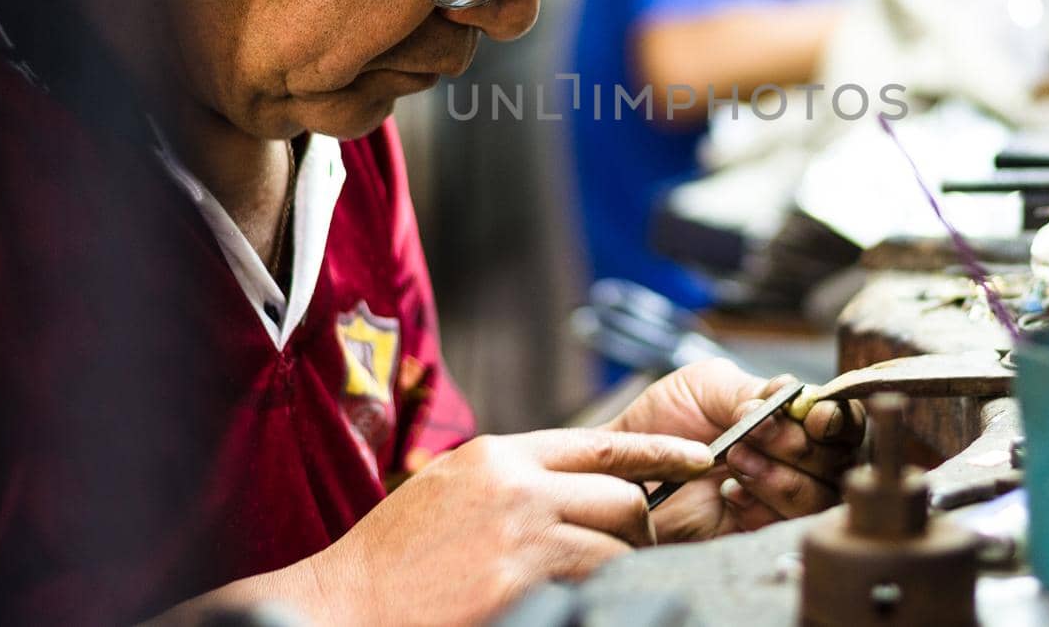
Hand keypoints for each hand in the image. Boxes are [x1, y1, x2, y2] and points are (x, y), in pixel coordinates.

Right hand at [313, 428, 712, 623]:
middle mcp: (517, 485)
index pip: (602, 443)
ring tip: (590, 585)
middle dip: (637, 528)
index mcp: (500, 455)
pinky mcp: (521, 583)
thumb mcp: (451, 492)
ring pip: (615, 545)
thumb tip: (571, 490)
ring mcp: (521, 534)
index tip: (701, 459)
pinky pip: (591, 584)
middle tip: (630, 553)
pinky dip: (594, 594)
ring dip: (617, 569)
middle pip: (621, 496)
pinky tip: (570, 600)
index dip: (660, 451)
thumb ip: (513, 482)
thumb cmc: (394, 559)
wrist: (347, 605)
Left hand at [604, 359, 864, 541]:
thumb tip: (791, 401)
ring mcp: (779, 497)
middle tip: (749, 437)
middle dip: (795, 446)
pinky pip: (785, 527)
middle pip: (837, 461)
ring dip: (778, 477)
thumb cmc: (664, 418)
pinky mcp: (759, 532)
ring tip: (734, 463)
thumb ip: (753, 391)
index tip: (813, 419)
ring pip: (818, 497)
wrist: (626, 464)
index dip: (836, 420)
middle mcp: (794, 458)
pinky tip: (730, 495)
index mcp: (789, 417)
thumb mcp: (707, 384)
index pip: (841, 421)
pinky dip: (760, 508)